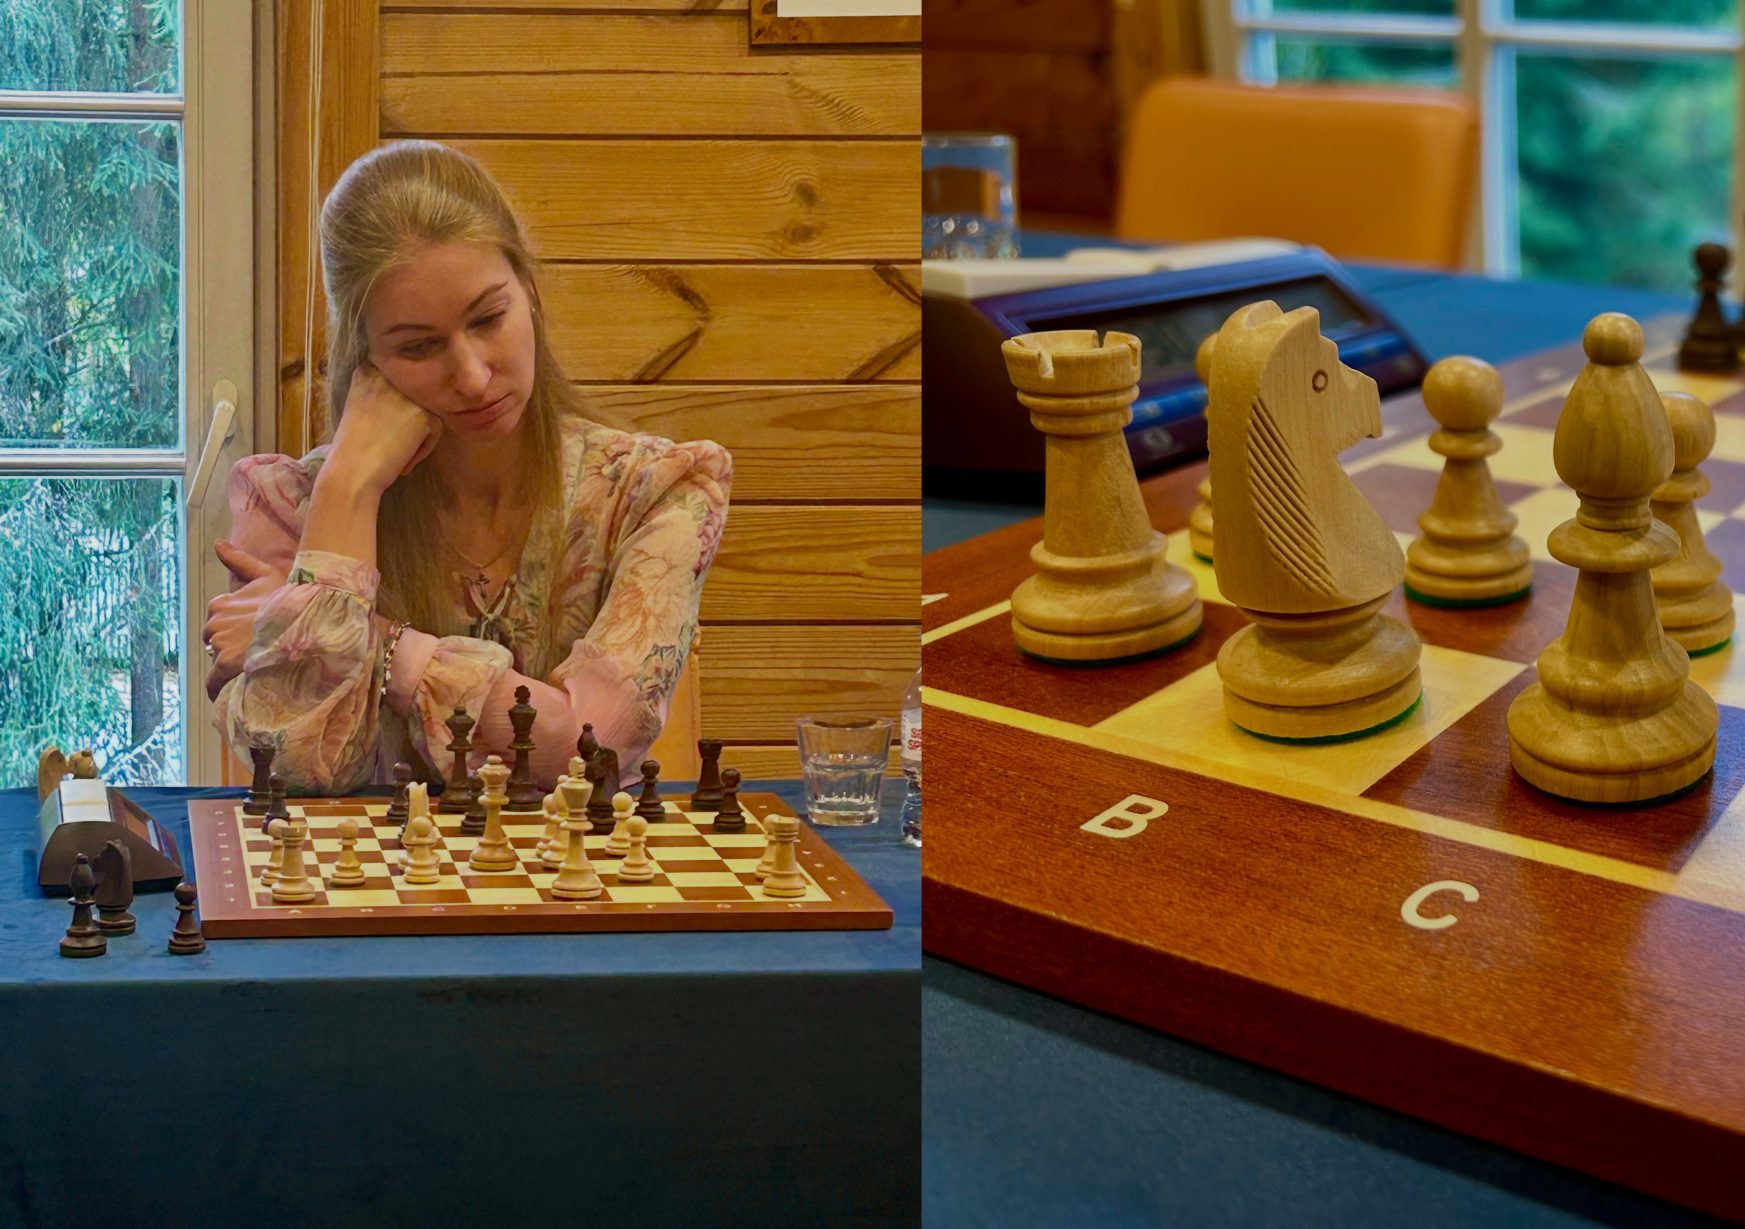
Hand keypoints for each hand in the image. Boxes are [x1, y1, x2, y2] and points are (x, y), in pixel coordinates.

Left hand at [204, 540, 288, 700]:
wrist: (303, 623)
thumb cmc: (288, 601)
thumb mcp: (266, 575)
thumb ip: (239, 560)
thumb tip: (217, 542)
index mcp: (220, 603)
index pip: (216, 623)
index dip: (234, 631)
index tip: (251, 636)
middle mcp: (215, 623)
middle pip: (214, 643)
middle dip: (229, 648)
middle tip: (256, 653)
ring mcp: (219, 644)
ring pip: (217, 661)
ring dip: (231, 666)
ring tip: (255, 669)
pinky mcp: (225, 665)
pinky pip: (213, 682)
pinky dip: (218, 689)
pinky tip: (231, 692)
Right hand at [325, 362, 443, 495]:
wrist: (351, 471)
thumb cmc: (351, 447)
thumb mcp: (359, 406)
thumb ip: (380, 393)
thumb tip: (408, 398)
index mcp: (368, 370)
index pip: (398, 383)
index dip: (393, 410)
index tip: (382, 429)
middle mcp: (389, 375)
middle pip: (414, 396)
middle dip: (407, 420)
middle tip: (389, 442)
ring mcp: (407, 392)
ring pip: (426, 411)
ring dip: (416, 434)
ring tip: (395, 452)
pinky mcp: (424, 413)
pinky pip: (436, 429)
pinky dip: (423, 449)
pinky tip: (402, 460)